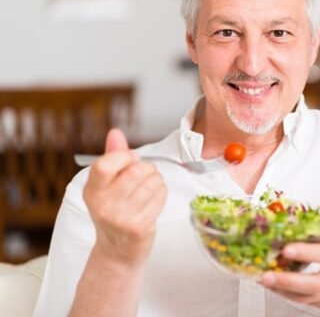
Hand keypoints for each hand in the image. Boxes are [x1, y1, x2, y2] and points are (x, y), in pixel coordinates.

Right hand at [82, 128, 167, 267]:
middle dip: (147, 168)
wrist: (117, 252)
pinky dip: (162, 194)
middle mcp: (103, 205)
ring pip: (153, 182)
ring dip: (157, 180)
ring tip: (150, 187)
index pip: (105, 164)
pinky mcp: (139, 227)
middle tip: (145, 174)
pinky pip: (160, 197)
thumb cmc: (114, 212)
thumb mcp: (106, 186)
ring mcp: (121, 218)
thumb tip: (115, 133)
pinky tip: (153, 200)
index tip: (130, 160)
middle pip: (136, 171)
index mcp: (92, 190)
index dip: (124, 156)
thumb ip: (112, 157)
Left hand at [260, 200, 319, 314]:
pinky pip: (299, 300)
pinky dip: (282, 293)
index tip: (287, 249)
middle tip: (268, 274)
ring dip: (282, 288)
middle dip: (289, 280)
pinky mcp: (318, 303)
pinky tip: (269, 284)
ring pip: (304, 295)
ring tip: (264, 278)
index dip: (307, 252)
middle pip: (314, 283)